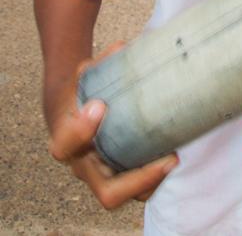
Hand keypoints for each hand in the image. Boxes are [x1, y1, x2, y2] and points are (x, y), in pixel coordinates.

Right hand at [49, 45, 177, 208]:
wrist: (75, 111)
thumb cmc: (81, 91)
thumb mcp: (83, 75)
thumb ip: (100, 63)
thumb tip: (122, 48)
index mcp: (65, 141)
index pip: (65, 146)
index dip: (80, 130)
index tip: (99, 106)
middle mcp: (84, 167)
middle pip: (108, 192)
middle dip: (139, 178)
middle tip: (168, 157)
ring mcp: (103, 176)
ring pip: (131, 196)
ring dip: (155, 181)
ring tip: (174, 156)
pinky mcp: (120, 176)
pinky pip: (140, 189)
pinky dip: (157, 176)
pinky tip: (173, 153)